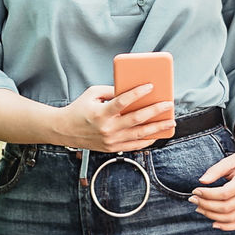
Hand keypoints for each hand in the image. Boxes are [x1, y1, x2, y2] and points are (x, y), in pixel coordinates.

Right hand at [57, 84, 175, 151]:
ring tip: (170, 121)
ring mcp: (110, 140)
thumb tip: (134, 90)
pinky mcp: (112, 148)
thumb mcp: (93, 94)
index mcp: (101, 113)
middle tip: (168, 104)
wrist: (63, 130)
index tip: (151, 86)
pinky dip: (147, 140)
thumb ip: (112, 91)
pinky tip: (157, 134)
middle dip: (155, 111)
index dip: (138, 93)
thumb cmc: (79, 109)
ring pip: (139, 135)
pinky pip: (134, 145)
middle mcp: (107, 128)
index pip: (123, 102)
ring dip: (157, 128)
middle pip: (136, 119)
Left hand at [189, 143, 234, 230]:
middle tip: (193, 199)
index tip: (195, 190)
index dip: (207, 194)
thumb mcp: (230, 161)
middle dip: (206, 205)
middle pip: (225, 208)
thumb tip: (201, 181)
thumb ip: (215, 171)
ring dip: (211, 215)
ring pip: (230, 218)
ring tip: (199, 208)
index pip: (224, 194)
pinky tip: (214, 223)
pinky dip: (226, 226)